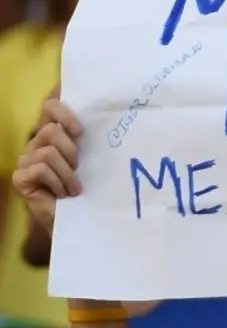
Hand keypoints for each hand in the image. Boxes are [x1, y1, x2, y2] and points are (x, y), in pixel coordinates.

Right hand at [13, 97, 81, 235]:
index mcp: (53, 134)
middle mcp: (36, 143)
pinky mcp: (20, 177)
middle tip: (77, 169)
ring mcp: (25, 160)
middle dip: (70, 152)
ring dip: (67, 174)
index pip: (50, 107)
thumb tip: (105, 122)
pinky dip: (56, 183)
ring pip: (48, 152)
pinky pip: (41, 169)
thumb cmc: (84, 190)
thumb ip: (87, 141)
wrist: (76, 219)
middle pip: (51, 131)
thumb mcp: (89, 161)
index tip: (80, 133)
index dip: (64, 114)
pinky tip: (60, 194)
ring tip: (73, 188)